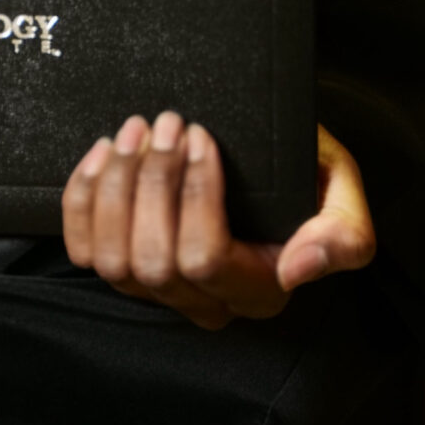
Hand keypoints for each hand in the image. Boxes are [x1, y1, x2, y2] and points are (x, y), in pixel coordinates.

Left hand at [61, 116, 373, 328]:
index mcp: (259, 289)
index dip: (194, 194)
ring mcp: (159, 291)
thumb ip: (343, 234)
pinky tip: (103, 155)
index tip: (201, 135)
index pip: (207, 258)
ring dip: (116, 185)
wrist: (269, 162)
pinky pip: (84, 251)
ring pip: (113, 260)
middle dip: (152, 182)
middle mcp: (207, 302)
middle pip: (153, 261)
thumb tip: (296, 269)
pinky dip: (82, 200)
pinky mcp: (122, 268)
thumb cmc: (304, 175)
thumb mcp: (343, 193)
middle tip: (167, 122)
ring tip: (137, 129)